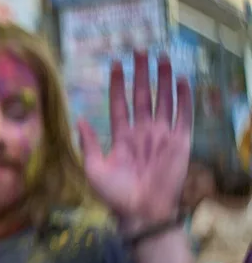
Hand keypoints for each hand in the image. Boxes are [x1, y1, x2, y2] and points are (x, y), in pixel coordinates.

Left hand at [78, 52, 191, 230]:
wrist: (141, 212)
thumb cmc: (115, 195)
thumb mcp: (93, 168)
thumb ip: (87, 143)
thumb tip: (78, 119)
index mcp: (121, 136)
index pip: (119, 103)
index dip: (118, 83)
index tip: (116, 63)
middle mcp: (142, 131)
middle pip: (142, 95)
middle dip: (141, 73)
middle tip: (140, 50)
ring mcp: (161, 135)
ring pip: (163, 100)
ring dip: (163, 80)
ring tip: (162, 58)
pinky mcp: (180, 142)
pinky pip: (183, 116)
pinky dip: (184, 98)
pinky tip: (183, 80)